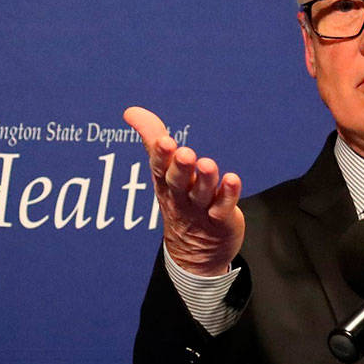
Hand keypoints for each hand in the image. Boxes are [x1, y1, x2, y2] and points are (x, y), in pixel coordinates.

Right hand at [124, 107, 244, 275]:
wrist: (195, 251)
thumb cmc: (180, 200)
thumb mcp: (164, 170)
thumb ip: (152, 139)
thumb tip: (131, 111)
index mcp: (166, 182)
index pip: (159, 167)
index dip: (161, 155)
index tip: (164, 140)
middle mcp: (181, 195)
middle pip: (179, 181)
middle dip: (181, 167)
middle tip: (186, 154)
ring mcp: (201, 209)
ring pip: (202, 194)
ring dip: (205, 179)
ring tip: (207, 164)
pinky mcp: (220, 219)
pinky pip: (223, 207)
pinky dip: (228, 194)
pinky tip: (232, 179)